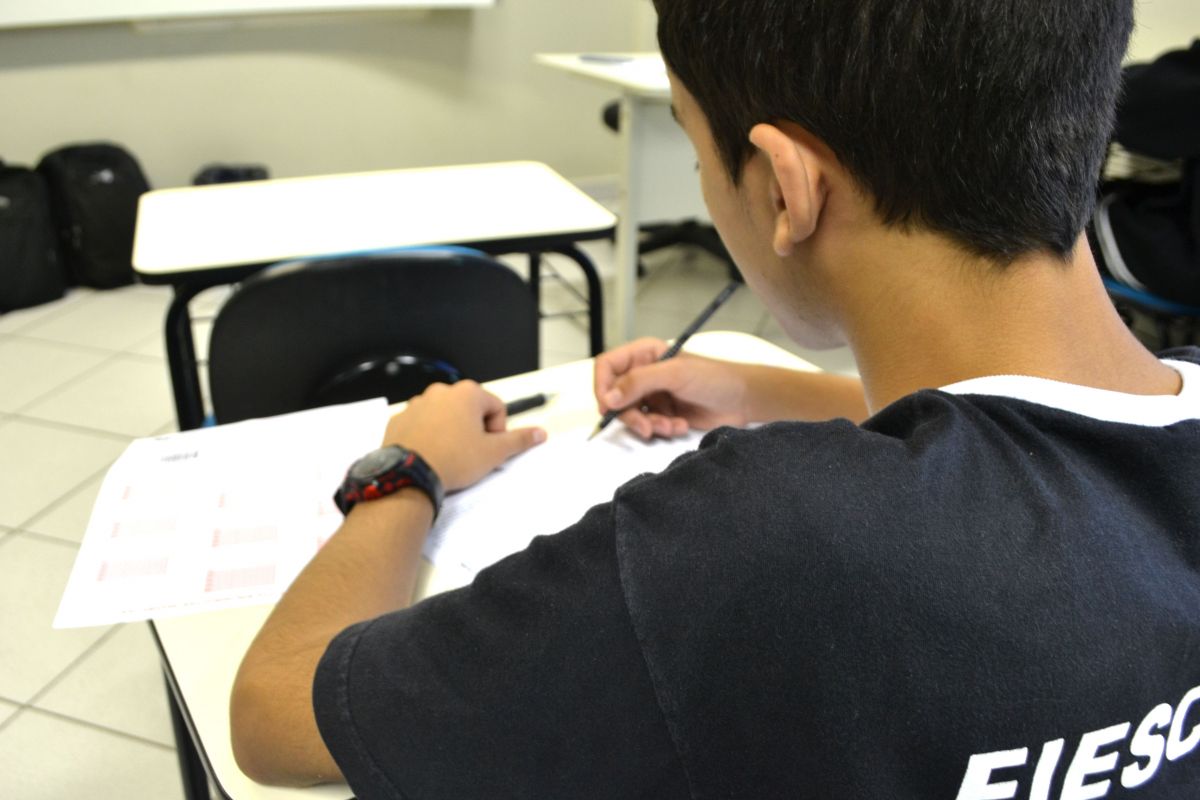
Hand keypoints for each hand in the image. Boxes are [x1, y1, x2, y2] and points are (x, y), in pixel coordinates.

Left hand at [380, 382, 545, 491]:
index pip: (496, 407)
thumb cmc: (454, 460)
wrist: (410, 475)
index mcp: (467, 393)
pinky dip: (429, 435)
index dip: (498, 430)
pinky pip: (422, 424)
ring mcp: (417, 404)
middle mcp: (441, 392)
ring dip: (451, 431)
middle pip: (470, 409)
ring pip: (445, 416)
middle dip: (474, 429)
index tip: (489, 448)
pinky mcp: (400, 419)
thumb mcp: (494, 452)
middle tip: (471, 454)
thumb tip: (540, 433)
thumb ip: (519, 440)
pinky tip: (430, 454)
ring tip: (449, 456)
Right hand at [593, 338, 750, 439]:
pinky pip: (648, 426)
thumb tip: (608, 397)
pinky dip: (661, 430)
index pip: (607, 366)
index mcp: (644, 354)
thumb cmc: (715, 378)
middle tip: (646, 427)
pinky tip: (680, 425)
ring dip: (649, 425)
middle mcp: (644, 374)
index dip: (602, 387)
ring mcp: (653, 395)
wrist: (743, 401)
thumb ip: (639, 382)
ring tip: (671, 426)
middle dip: (631, 415)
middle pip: (616, 397)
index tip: (608, 407)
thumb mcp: (675, 374)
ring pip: (631, 415)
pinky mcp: (663, 414)